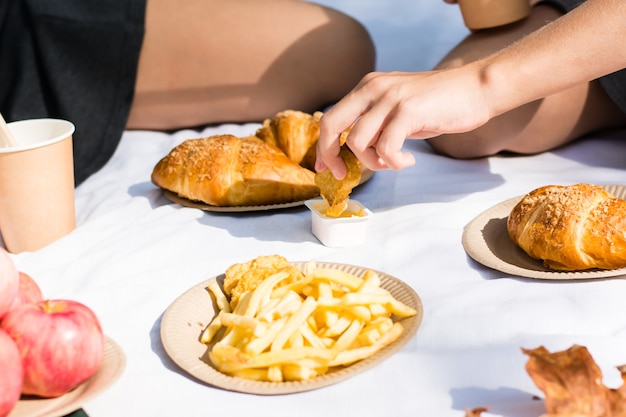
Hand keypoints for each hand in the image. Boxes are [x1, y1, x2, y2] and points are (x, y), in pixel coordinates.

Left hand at [315, 66, 491, 178]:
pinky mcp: (408, 110)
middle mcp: (373, 88)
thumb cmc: (438, 105)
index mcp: (367, 87)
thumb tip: (352, 152)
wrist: (476, 89)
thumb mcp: (397, 110)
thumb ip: (374, 124)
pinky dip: (394, 163)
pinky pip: (386, 148)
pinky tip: (408, 161)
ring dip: (373, 162)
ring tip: (393, 162)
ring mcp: (390, 98)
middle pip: (331, 124)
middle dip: (330, 155)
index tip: (327, 168)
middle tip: (344, 174)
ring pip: (359, 141)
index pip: (330, 118)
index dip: (323, 147)